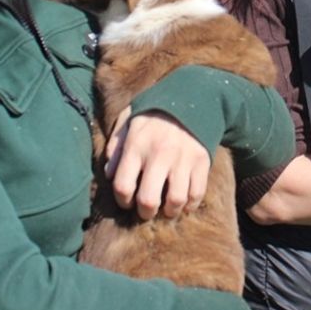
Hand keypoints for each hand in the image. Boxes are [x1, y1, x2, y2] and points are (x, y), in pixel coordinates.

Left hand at [105, 106, 209, 220]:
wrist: (191, 96)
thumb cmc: (153, 115)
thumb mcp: (128, 121)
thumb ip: (115, 146)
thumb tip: (108, 174)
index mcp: (136, 144)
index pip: (123, 186)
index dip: (122, 201)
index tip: (127, 200)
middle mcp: (159, 153)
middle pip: (149, 200)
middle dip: (145, 213)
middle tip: (147, 211)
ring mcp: (183, 158)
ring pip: (176, 201)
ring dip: (169, 212)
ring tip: (167, 209)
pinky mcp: (202, 161)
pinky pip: (197, 194)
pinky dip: (190, 205)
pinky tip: (184, 202)